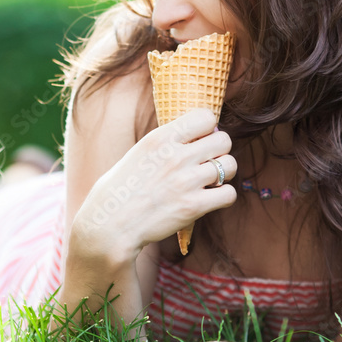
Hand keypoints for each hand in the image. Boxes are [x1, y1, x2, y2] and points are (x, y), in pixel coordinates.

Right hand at [73, 109, 236, 258]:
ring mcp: (186, 181)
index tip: (199, 141)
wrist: (110, 224)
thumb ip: (168, 142)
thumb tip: (201, 134)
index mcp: (160, 138)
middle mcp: (175, 155)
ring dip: (223, 175)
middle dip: (219, 151)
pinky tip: (208, 199)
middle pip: (224, 140)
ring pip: (230, 166)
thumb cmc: (122, 189)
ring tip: (207, 182)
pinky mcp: (193, 206)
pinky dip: (223, 197)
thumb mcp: (140, 152)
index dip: (208, 129)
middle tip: (207, 163)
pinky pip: (229, 193)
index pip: (206, 117)